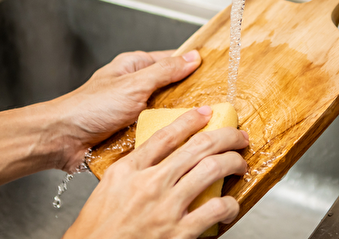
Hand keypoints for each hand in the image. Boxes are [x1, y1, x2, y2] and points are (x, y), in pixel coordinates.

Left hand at [50, 50, 201, 171]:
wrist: (62, 140)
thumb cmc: (89, 108)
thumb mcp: (133, 84)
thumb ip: (164, 72)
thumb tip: (193, 58)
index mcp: (136, 67)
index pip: (173, 61)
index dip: (194, 68)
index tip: (217, 76)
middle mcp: (137, 88)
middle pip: (174, 90)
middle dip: (192, 99)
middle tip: (216, 106)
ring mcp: (136, 112)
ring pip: (168, 114)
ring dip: (180, 121)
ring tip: (203, 127)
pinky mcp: (133, 133)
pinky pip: (157, 133)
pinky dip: (168, 137)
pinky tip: (183, 143)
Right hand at [64, 106, 248, 238]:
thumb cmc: (99, 227)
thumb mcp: (110, 186)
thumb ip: (135, 167)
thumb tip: (161, 152)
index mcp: (130, 169)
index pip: (166, 135)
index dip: (190, 119)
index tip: (206, 112)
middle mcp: (149, 184)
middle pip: (198, 147)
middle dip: (226, 136)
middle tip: (238, 136)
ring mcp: (166, 207)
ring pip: (212, 169)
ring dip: (233, 162)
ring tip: (240, 164)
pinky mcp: (178, 232)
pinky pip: (215, 209)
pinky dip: (229, 204)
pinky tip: (230, 204)